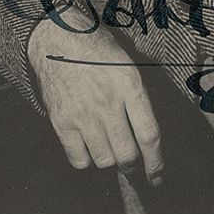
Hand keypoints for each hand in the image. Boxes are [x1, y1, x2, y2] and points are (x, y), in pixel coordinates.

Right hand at [28, 20, 163, 185]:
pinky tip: (87, 146)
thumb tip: (149, 137)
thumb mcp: (126, 63)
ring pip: (104, 160)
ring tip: (108, 149)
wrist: (56, 37)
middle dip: (132, 166)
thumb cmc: (95, 49)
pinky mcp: (62, 121)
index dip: (156, 162)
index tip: (158, 176)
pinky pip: (79, 159)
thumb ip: (138, 97)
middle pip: (127, 154)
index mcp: (128, 84)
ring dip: (109, 160)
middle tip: (132, 165)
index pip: (149, 134)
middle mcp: (107, 102)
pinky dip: (86, 159)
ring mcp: (83, 113)